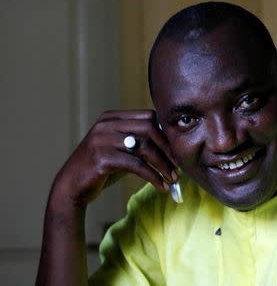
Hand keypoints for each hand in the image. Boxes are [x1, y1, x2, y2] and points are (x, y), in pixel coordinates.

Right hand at [51, 110, 176, 205]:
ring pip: (145, 147)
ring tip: (172, 179)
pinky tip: (160, 186)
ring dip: (163, 164)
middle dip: (168, 148)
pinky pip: (136, 165)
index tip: (176, 151)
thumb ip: (139, 142)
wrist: (71, 187)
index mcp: (112, 117)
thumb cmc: (101, 169)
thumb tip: (171, 145)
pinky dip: (152, 176)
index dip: (165, 134)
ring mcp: (102, 140)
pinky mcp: (101, 158)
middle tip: (178, 166)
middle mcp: (106, 125)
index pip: (148, 117)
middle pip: (149, 128)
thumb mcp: (120, 150)